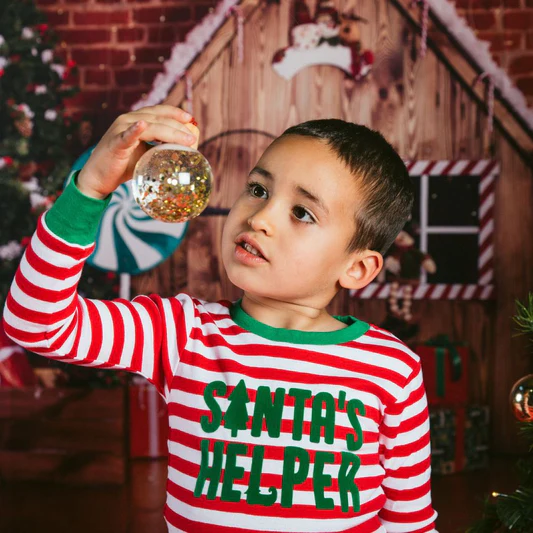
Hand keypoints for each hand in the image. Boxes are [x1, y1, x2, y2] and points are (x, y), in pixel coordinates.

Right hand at [77, 105, 198, 198]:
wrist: (99, 178)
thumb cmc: (124, 165)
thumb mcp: (147, 154)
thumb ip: (161, 148)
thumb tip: (185, 151)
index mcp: (136, 120)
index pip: (159, 111)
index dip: (175, 112)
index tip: (191, 118)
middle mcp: (128, 120)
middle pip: (158, 118)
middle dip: (178, 125)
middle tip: (193, 136)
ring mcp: (120, 129)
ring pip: (150, 126)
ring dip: (169, 131)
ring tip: (185, 139)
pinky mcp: (115, 143)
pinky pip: (126, 135)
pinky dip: (134, 130)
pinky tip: (142, 125)